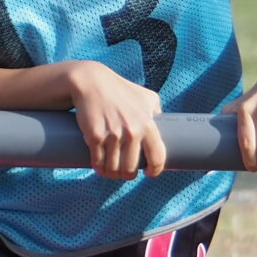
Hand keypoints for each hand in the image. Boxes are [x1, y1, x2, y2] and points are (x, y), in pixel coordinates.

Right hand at [65, 62, 165, 179]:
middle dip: (128, 174)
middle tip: (125, 172)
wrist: (91, 82)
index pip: (157, 157)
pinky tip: (100, 168)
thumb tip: (165, 126)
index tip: (149, 173)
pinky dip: (99, 168)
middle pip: (131, 168)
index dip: (155, 170)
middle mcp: (132, 132)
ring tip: (112, 172)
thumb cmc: (120, 90)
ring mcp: (113, 135)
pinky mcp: (94, 136)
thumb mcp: (145, 97)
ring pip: (113, 168)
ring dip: (112, 174)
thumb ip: (156, 111)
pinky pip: (98, 162)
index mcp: (148, 124)